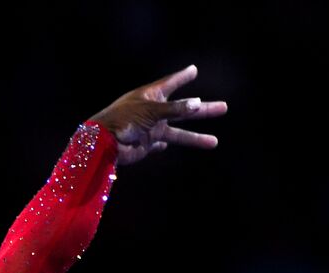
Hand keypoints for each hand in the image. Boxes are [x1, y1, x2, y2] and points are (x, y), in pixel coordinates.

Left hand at [88, 64, 226, 166]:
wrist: (103, 144)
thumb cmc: (123, 120)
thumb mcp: (151, 111)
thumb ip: (174, 109)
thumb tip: (196, 104)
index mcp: (151, 96)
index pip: (171, 83)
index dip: (182, 76)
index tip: (193, 69)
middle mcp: (153, 111)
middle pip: (183, 109)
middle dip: (204, 110)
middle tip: (224, 107)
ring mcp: (150, 129)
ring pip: (178, 133)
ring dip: (195, 137)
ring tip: (214, 141)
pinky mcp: (145, 145)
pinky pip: (157, 145)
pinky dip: (162, 146)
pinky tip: (166, 147)